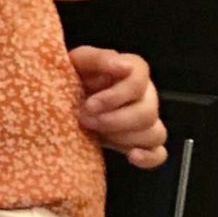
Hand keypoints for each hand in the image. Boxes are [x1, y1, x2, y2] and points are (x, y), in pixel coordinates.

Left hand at [68, 46, 168, 169]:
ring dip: (124, 137)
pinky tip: (131, 155)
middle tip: (86, 120)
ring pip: (155, 133)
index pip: (140, 80)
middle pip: (148, 112)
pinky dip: (148, 157)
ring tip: (97, 133)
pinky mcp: (140, 142)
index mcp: (132, 71)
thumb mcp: (77, 62)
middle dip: (114, 120)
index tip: (90, 103)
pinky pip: (159, 153)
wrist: (59, 101)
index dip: (117, 95)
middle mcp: (144, 94)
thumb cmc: (70, 78)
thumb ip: (99, 59)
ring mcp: (145, 120)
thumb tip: (124, 66)